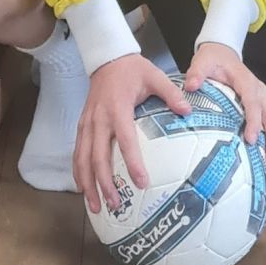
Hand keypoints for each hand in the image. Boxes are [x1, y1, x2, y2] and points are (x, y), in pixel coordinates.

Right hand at [74, 53, 190, 213]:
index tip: (141, 182)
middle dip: (104, 183)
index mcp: (118, 108)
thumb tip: (187, 112)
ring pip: (82, 159)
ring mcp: (87, 123)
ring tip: (94, 206)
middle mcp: (99, 119)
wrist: (107, 58)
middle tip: (114, 205)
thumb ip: (171, 94)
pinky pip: (77, 152)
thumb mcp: (154, 76)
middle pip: (98, 157)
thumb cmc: (132, 69)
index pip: (125, 141)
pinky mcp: (82, 125)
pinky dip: (78, 172)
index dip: (132, 163)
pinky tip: (82, 188)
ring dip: (87, 184)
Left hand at [183, 44, 265, 177]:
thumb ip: (196, 73)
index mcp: (246, 81)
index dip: (254, 121)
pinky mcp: (263, 108)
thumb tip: (190, 86)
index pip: (253, 102)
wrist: (222, 53)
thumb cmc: (212, 60)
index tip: (251, 140)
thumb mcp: (202, 61)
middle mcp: (260, 91)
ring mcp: (264, 100)